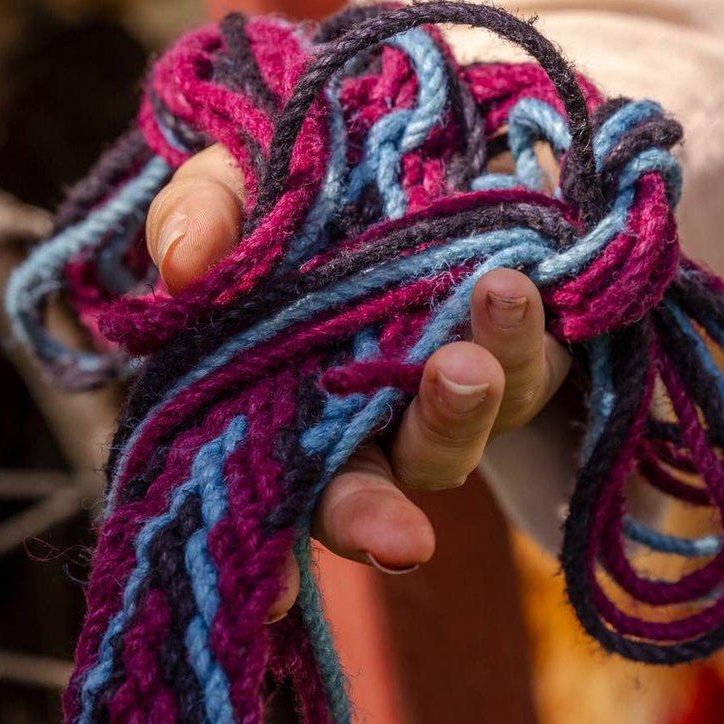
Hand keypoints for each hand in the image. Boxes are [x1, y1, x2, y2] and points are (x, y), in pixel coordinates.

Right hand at [147, 143, 571, 615]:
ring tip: (489, 305)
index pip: (269, 501)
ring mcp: (449, 390)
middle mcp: (369, 422)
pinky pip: (537, 365)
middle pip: (379, 490)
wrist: (409, 126)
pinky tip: (522, 281)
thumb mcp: (237, 182)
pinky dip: (527, 331)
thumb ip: (204, 215)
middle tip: (419, 493)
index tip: (271, 597)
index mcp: (284, 409)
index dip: (270, 558)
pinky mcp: (525, 349)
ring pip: (465, 429)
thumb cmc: (298, 180)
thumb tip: (186, 267)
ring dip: (471, 396)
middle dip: (391, 503)